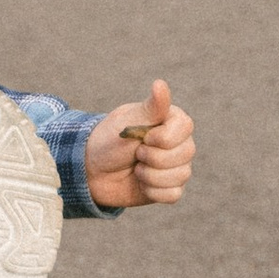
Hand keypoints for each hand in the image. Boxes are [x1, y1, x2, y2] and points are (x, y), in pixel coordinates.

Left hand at [85, 78, 194, 210]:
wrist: (92, 170)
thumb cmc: (109, 140)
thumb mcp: (128, 122)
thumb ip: (150, 107)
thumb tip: (160, 83)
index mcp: (172, 121)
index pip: (185, 127)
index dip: (163, 137)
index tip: (144, 137)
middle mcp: (179, 143)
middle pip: (186, 153)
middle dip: (153, 157)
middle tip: (135, 153)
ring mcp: (176, 166)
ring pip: (181, 175)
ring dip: (150, 175)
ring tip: (136, 168)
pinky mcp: (169, 188)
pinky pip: (173, 194)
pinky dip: (152, 191)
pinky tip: (140, 183)